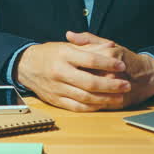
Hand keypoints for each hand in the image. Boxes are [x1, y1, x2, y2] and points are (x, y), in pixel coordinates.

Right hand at [15, 35, 131, 111]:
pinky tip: (103, 105)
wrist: (27, 66)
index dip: (108, 64)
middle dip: (111, 85)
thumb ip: (90, 46)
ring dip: (105, 99)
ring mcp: (57, 88)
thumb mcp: (68, 46)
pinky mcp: (55, 100)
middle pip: (90, 82)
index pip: (91, 60)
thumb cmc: (50, 54)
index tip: (122, 66)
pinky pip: (76, 107)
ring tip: (119, 97)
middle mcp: (60, 72)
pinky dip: (91, 108)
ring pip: (84, 97)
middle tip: (126, 85)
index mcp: (64, 55)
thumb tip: (110, 47)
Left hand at [65, 31, 153, 109]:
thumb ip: (88, 39)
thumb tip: (69, 34)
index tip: (62, 65)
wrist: (149, 76)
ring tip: (68, 89)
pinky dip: (87, 104)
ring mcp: (115, 86)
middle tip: (61, 78)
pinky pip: (97, 104)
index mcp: (108, 54)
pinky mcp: (118, 100)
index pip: (82, 60)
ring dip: (76, 92)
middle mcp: (112, 70)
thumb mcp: (108, 45)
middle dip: (71, 80)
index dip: (70, 64)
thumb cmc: (125, 59)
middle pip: (84, 78)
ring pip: (89, 92)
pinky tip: (78, 100)